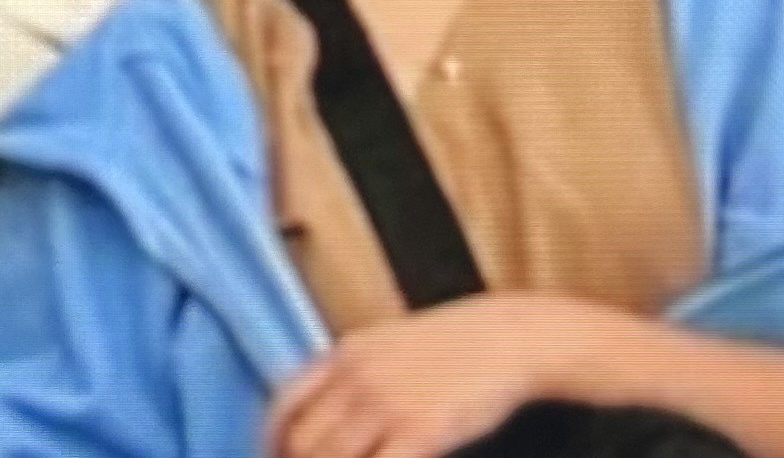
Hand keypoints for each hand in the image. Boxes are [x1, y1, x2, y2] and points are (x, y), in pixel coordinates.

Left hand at [264, 294, 620, 457]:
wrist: (511, 337)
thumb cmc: (456, 344)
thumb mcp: (389, 343)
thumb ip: (354, 372)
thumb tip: (325, 410)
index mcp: (346, 353)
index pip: (285, 402)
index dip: (272, 438)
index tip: (275, 454)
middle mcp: (358, 376)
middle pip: (304, 440)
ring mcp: (388, 404)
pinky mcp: (422, 430)